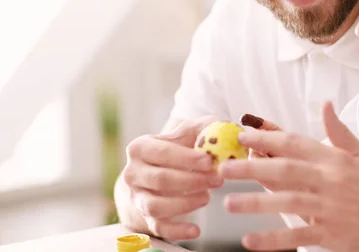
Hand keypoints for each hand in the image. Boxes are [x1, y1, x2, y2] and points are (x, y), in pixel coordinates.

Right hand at [122, 116, 223, 239]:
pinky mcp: (144, 218)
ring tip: (208, 197)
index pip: (162, 153)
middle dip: (192, 181)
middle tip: (217, 180)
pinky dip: (177, 231)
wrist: (155, 171)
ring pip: (156, 205)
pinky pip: (158, 228)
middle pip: (161, 180)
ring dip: (185, 203)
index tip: (210, 161)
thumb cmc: (178, 148)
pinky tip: (196, 230)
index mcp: (140, 147)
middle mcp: (132, 172)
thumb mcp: (188, 133)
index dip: (186, 158)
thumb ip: (205, 128)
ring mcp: (136, 197)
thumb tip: (226, 130)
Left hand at [219, 102, 358, 251]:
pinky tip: (251, 240)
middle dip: (252, 168)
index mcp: (334, 159)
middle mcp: (329, 180)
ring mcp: (329, 208)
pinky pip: (298, 236)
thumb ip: (338, 131)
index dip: (267, 138)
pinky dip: (274, 239)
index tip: (243, 136)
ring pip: (288, 202)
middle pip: (285, 170)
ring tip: (230, 203)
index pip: (295, 144)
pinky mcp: (330, 234)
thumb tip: (325, 104)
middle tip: (224, 169)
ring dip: (257, 202)